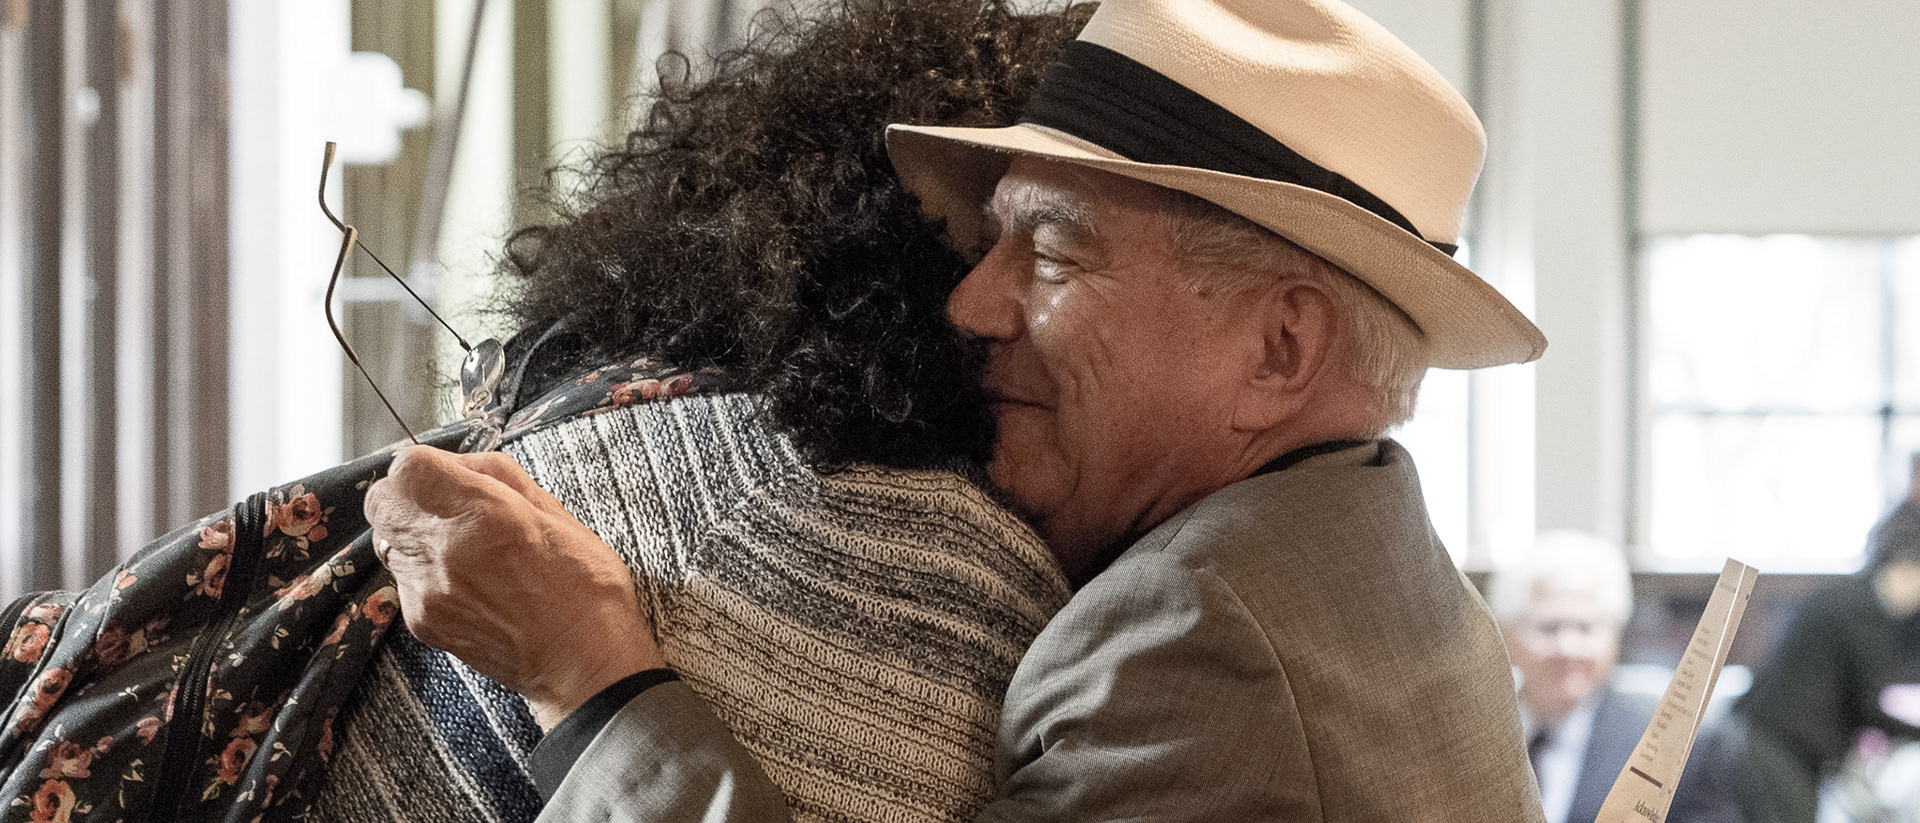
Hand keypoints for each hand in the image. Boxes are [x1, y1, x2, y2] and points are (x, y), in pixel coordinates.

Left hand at [364, 446, 666, 729]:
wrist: (581, 663)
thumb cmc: (584, 588)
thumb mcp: (558, 514)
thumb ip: (502, 478)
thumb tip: (463, 465)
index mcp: (487, 516)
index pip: (410, 467)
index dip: (428, 464)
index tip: (450, 475)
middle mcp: (446, 551)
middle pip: (381, 499)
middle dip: (408, 494)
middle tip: (446, 506)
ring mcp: (428, 590)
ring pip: (387, 539)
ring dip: (416, 533)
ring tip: (465, 549)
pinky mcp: (421, 621)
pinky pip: (404, 577)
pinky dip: (426, 571)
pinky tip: (468, 583)